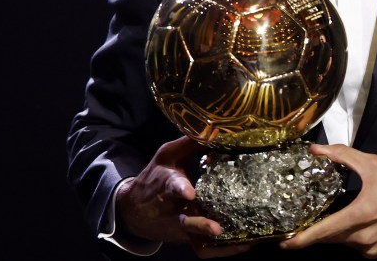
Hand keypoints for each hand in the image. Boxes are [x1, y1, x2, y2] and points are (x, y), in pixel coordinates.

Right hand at [116, 137, 250, 257]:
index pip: (172, 186)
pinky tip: (243, 246)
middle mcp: (173, 210)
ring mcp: (181, 227)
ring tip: (241, 244)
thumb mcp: (167, 155)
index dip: (180, 189)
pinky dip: (221, 251)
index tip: (189, 193)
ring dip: (217, 244)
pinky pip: (203, 249)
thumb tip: (214, 128)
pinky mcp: (187, 238)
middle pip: (186, 220)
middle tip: (216, 228)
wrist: (133, 210)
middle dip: (200, 225)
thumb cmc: (154, 177)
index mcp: (167, 185)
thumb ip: (189, 143)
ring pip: (196, 239)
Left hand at [279, 143, 376, 257]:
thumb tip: (317, 150)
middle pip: (331, 237)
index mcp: (362, 215)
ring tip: (336, 215)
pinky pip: (355, 244)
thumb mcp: (372, 163)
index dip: (304, 239)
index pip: (326, 231)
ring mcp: (372, 248)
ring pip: (343, 241)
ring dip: (336, 230)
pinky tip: (354, 221)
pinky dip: (349, 234)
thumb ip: (342, 155)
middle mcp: (365, 237)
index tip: (286, 243)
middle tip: (303, 223)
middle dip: (317, 231)